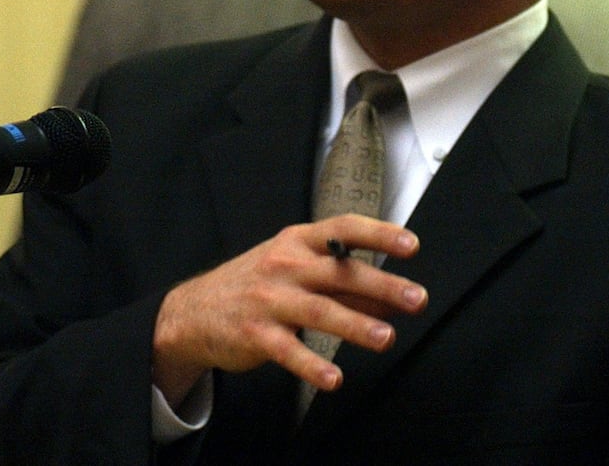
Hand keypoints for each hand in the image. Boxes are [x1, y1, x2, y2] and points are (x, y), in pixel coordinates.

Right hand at [151, 215, 426, 406]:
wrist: (192, 312)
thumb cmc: (260, 284)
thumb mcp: (297, 269)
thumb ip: (344, 282)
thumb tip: (393, 300)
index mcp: (299, 241)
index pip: (344, 229)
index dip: (379, 234)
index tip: (411, 245)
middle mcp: (286, 265)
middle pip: (340, 273)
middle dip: (383, 286)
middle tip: (417, 299)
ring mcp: (269, 299)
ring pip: (320, 311)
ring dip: (357, 325)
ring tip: (387, 339)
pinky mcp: (255, 334)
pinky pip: (289, 351)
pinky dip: (312, 365)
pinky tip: (335, 379)